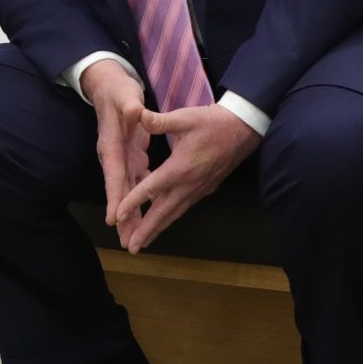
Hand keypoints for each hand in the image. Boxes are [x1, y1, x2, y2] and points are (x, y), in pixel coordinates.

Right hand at [80, 60, 150, 232]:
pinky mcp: (130, 156)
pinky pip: (136, 182)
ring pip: (127, 191)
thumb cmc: (118, 91)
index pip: (114, 174)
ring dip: (131, 214)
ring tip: (135, 237)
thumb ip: (130, 105)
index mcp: (112, 144)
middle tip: (127, 241)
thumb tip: (135, 111)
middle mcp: (114, 155)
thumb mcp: (124, 95)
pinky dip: (141, 199)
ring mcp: (122, 157)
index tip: (113, 218)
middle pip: (119, 190)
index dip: (114, 196)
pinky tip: (149, 213)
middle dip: (122, 217)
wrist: (109, 85)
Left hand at [113, 105, 261, 252]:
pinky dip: (170, 217)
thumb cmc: (212, 122)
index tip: (118, 217)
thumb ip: (160, 120)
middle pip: (163, 211)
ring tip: (143, 243)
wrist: (243, 129)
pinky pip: (183, 207)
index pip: (152, 188)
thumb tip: (138, 115)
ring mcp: (198, 189)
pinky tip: (162, 221)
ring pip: (174, 213)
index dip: (133, 202)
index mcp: (180, 168)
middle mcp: (189, 184)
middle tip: (131, 247)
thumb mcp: (185, 117)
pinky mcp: (205, 188)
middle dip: (146, 230)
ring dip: (158, 228)